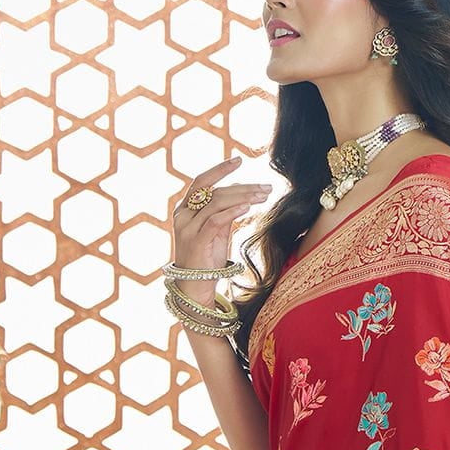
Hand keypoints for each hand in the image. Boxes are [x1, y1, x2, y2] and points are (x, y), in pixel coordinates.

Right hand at [170, 156, 271, 304]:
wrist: (194, 289)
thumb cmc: (207, 261)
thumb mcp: (217, 233)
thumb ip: (224, 214)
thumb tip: (242, 197)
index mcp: (185, 209)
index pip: (202, 182)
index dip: (220, 170)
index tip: (239, 160)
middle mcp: (183, 214)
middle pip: (213, 190)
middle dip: (241, 185)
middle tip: (266, 186)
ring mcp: (187, 227)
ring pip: (216, 203)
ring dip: (243, 197)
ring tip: (263, 195)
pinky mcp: (195, 241)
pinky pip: (215, 221)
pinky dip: (232, 211)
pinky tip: (248, 207)